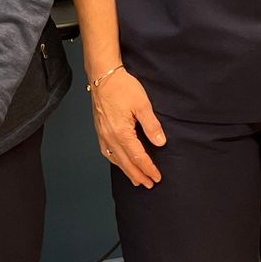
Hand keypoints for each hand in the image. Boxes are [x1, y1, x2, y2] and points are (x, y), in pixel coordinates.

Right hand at [92, 69, 166, 187]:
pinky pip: (107, 152)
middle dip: (138, 175)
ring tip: (136, 179)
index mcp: (121, 133)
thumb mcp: (142, 104)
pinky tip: (119, 162)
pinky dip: (115, 161)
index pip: (138, 157)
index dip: (148, 168)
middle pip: (126, 163)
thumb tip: (160, 142)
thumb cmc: (122, 87)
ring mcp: (103, 135)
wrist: (103, 77)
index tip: (157, 177)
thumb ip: (152, 125)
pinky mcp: (100, 130)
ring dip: (127, 171)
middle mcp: (110, 137)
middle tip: (148, 184)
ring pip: (115, 160)